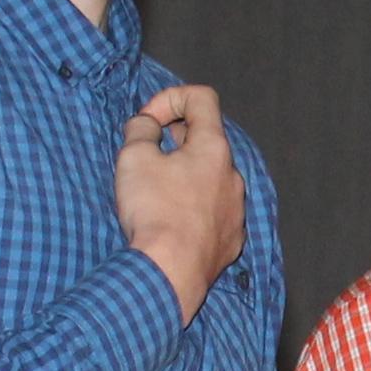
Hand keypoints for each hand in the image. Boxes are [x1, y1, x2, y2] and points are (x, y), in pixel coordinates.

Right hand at [116, 82, 247, 316]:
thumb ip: (140, 131)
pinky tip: (173, 222)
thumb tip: (146, 124)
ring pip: (211, 178)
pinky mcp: (232, 240)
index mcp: (214, 148)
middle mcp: (233, 175)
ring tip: (157, 192)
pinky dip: (194, 207)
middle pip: (207, 140)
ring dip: (185, 175)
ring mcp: (237, 210)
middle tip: (147, 156)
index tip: (147, 121)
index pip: (202, 98)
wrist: (171, 272)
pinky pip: (214, 211)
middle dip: (175, 139)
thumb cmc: (154, 210)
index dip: (170, 98)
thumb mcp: (134, 159)